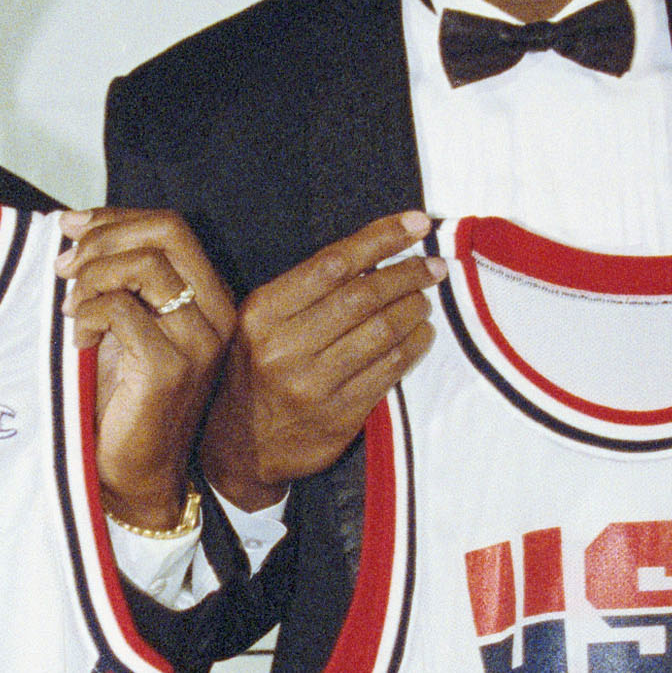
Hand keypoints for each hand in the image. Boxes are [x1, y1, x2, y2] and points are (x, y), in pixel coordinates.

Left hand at [58, 210, 235, 528]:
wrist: (134, 472)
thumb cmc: (123, 400)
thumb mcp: (125, 325)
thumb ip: (117, 279)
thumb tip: (75, 228)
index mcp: (210, 298)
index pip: (171, 227)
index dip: (116, 218)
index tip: (71, 227)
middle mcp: (217, 315)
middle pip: (166, 234)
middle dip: (105, 238)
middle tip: (64, 266)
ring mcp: (198, 342)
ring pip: (144, 267)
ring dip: (92, 277)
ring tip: (69, 305)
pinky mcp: (170, 369)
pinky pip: (122, 311)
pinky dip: (88, 314)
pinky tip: (78, 337)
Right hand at [198, 215, 442, 507]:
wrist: (238, 448)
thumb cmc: (255, 373)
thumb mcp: (259, 325)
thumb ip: (305, 291)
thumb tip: (375, 254)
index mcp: (262, 314)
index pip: (333, 263)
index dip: (381, 239)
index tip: (416, 224)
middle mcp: (284, 348)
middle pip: (364, 295)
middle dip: (408, 273)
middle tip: (433, 265)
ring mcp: (313, 385)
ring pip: (383, 331)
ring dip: (415, 308)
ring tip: (424, 299)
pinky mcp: (339, 416)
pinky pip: (390, 369)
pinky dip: (414, 345)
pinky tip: (421, 334)